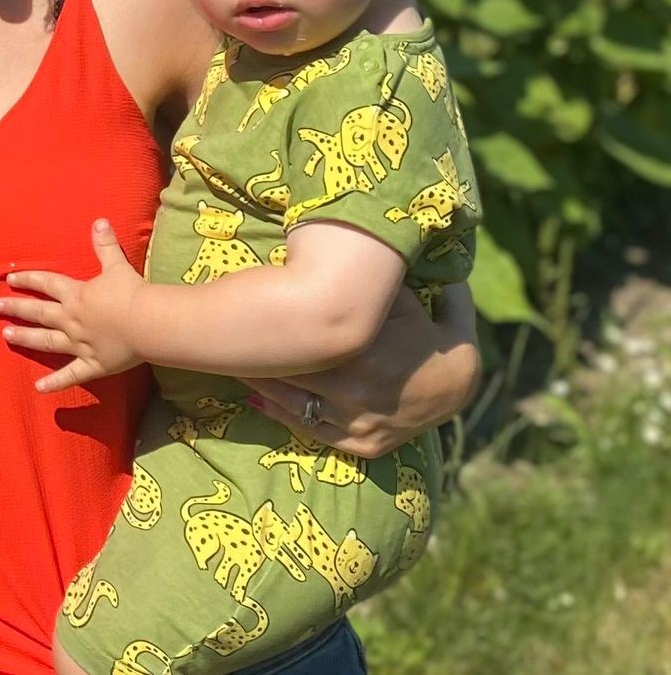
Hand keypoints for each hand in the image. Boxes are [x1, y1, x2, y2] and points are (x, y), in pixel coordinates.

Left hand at [0, 219, 147, 393]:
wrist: (147, 323)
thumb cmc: (131, 293)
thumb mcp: (116, 265)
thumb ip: (105, 245)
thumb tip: (99, 221)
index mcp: (76, 295)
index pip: (46, 284)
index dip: (28, 280)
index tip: (10, 279)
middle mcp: (71, 319)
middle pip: (39, 312)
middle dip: (17, 308)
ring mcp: (79, 344)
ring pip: (46, 341)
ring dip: (26, 338)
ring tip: (6, 336)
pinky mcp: (92, 365)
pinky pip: (70, 375)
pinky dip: (55, 383)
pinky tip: (38, 390)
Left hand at [240, 281, 480, 459]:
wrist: (462, 391)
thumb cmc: (435, 337)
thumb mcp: (417, 298)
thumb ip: (393, 276)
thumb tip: (371, 239)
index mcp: (362, 351)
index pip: (302, 338)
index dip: (268, 325)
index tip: (242, 309)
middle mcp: (354, 389)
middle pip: (290, 371)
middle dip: (257, 356)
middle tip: (221, 339)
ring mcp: (358, 421)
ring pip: (294, 403)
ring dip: (260, 384)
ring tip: (227, 364)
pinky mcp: (362, 443)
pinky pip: (313, 431)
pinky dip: (282, 415)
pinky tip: (255, 399)